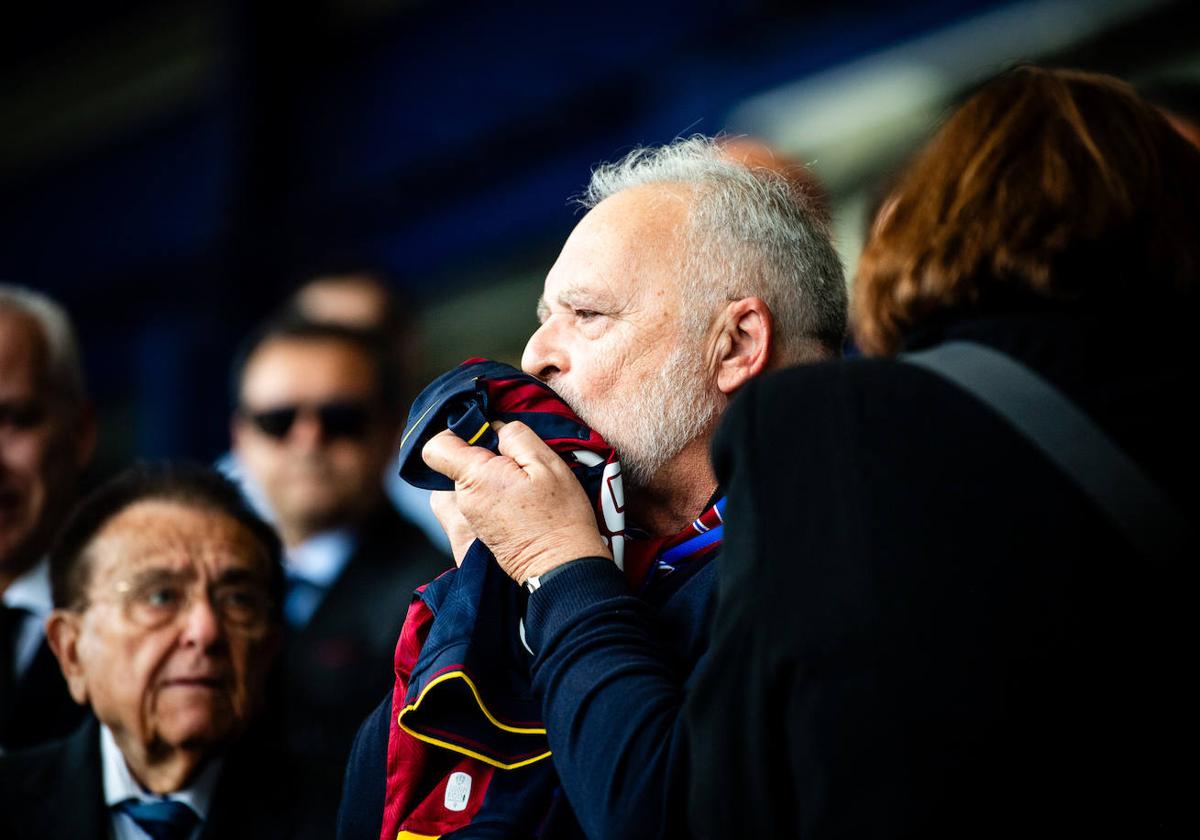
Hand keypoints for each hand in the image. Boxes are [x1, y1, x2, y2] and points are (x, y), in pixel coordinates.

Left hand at [421, 420, 611, 582]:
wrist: (562, 567)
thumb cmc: (560, 516)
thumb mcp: (548, 464)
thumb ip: (516, 437)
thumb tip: (495, 428)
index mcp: (476, 478)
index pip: (436, 446)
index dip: (456, 432)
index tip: (484, 433)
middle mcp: (462, 501)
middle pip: (451, 465)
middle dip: (476, 457)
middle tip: (511, 463)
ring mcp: (465, 522)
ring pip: (458, 486)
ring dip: (478, 479)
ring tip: (511, 485)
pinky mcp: (470, 539)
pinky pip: (463, 508)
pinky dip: (481, 499)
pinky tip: (508, 505)